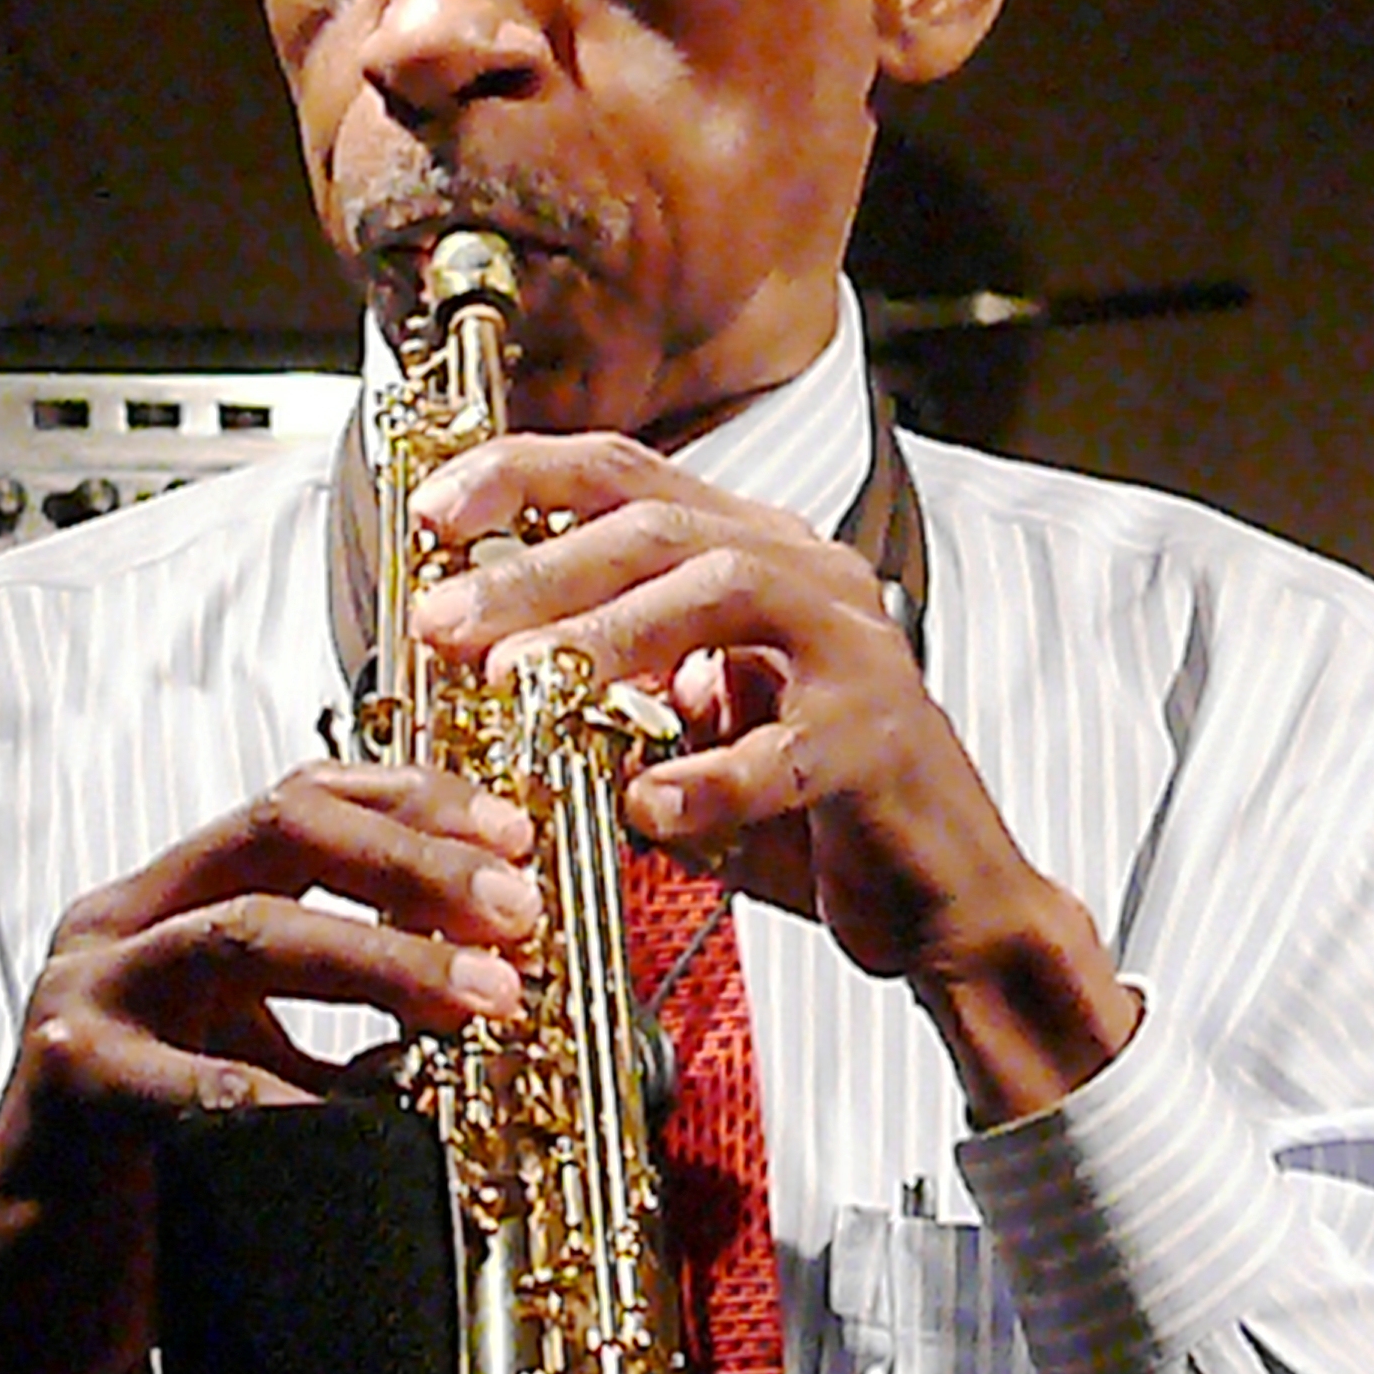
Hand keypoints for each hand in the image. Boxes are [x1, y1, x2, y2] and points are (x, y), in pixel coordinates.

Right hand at [0, 762, 537, 1373]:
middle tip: (517, 911)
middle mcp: (118, 927)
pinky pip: (202, 1082)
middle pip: (280, 831)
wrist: (23, 1312)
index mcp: (165, 904)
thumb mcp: (254, 1068)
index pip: (297, 800)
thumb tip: (484, 989)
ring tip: (485, 997)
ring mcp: (86, 999)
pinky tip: (374, 1122)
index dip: (412, 802)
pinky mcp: (69, 1089)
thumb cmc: (152, 1184)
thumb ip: (341, 1020)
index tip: (515, 836)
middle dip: (414, 861)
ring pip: (246, 934)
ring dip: (384, 958)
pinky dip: (300, 1100)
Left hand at [406, 431, 1139, 1121]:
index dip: (525, 477)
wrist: (940, 899)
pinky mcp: (883, 743)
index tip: (433, 512)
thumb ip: (606, 686)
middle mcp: (811, 578)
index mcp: (758, 555)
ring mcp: (855, 652)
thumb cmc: (803, 815)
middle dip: (539, 566)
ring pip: (726, 593)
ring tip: (522, 684)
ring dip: (611, 636)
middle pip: (663, 524)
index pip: (632, 474)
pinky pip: (787, 750)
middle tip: (444, 621)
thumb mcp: (684, 731)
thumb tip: (472, 665)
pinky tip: (644, 808)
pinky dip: (709, 779)